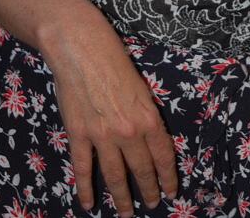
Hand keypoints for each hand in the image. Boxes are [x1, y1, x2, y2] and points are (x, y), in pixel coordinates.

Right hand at [47, 13, 177, 215]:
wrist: (82, 49)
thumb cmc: (114, 60)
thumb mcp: (142, 87)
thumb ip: (146, 114)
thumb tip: (150, 138)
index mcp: (148, 116)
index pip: (163, 156)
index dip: (167, 177)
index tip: (170, 191)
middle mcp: (128, 131)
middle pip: (141, 170)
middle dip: (148, 191)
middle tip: (152, 205)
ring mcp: (102, 136)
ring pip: (115, 176)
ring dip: (122, 198)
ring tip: (127, 213)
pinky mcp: (79, 135)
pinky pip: (83, 169)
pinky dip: (86, 189)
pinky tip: (89, 203)